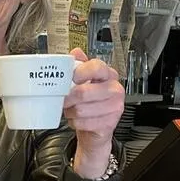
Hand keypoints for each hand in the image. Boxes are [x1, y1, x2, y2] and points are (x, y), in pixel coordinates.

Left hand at [63, 48, 124, 178]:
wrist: (96, 127)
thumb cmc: (89, 102)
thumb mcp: (84, 81)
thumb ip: (79, 65)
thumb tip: (75, 53)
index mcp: (108, 75)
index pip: (96, 67)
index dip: (80, 72)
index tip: (72, 78)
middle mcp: (114, 89)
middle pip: (83, 92)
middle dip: (68, 98)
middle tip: (64, 100)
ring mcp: (114, 107)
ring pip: (81, 109)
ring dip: (70, 112)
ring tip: (71, 110)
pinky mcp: (109, 123)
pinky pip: (84, 123)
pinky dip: (75, 123)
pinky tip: (78, 120)